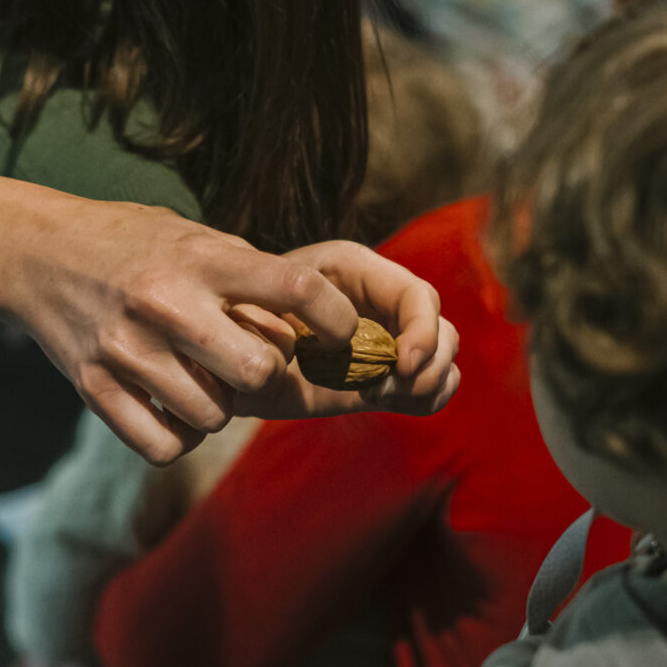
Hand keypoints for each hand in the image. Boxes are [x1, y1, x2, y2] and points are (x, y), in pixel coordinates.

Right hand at [1, 199, 443, 464]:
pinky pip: (165, 445)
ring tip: (202, 379)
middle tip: (256, 362)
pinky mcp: (94, 388)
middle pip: (261, 370)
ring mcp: (126, 349)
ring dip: (219, 406)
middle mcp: (165, 302)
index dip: (337, 319)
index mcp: (200, 258)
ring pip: (214, 416)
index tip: (342, 333)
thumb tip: (314, 324)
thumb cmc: (132, 243)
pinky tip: (173, 408)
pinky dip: (178, 436)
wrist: (37, 252)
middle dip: (269, 374)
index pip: (297, 288)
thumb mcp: (193, 237)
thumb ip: (247, 275)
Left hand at [227, 240, 461, 421]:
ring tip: (377, 395)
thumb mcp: (250, 320)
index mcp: (352, 268)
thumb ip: (291, 328)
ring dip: (425, 383)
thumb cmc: (234, 326)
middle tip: (384, 390)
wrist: (224, 350)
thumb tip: (334, 347)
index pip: (416, 295)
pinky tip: (384, 399)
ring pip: (443, 355)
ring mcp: (388, 333)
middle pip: (440, 326)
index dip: (421, 331)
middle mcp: (378, 296)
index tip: (399, 366)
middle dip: (426, 363)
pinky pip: (430, 384)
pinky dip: (425, 397)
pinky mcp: (387, 370)